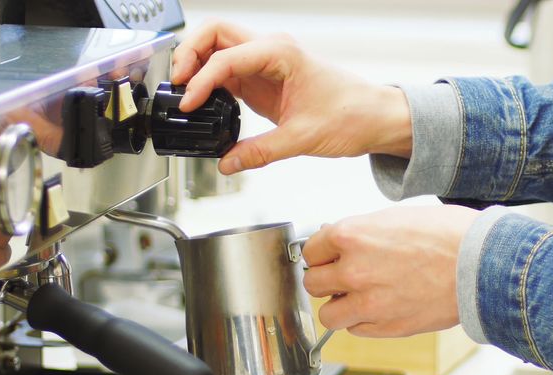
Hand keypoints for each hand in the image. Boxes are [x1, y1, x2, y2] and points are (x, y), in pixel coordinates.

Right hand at [171, 21, 412, 174]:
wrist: (375, 118)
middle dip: (189, 53)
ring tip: (185, 92)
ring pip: (218, 47)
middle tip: (177, 84)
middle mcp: (271, 50)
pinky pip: (228, 69)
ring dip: (196, 63)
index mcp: (280, 53)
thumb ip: (260, 152)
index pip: (224, 58)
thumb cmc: (352, 115)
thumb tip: (228, 162)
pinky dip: (210, 79)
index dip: (200, 81)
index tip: (189, 104)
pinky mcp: (265, 78)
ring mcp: (267, 62)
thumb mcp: (302, 139)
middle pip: (213, 33)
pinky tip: (204, 101)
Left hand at [302, 205, 480, 336]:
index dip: (323, 253)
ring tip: (360, 297)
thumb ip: (362, 231)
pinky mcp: (387, 327)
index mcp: (352, 236)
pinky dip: (363, 322)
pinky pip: (356, 330)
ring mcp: (369, 303)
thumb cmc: (450, 235)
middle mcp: (353, 271)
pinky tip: (382, 307)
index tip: (331, 256)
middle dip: (328, 279)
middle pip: (314, 284)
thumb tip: (340, 240)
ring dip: (340, 306)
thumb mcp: (398, 217)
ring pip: (329, 315)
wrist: (484, 264)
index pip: (311, 251)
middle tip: (345, 275)